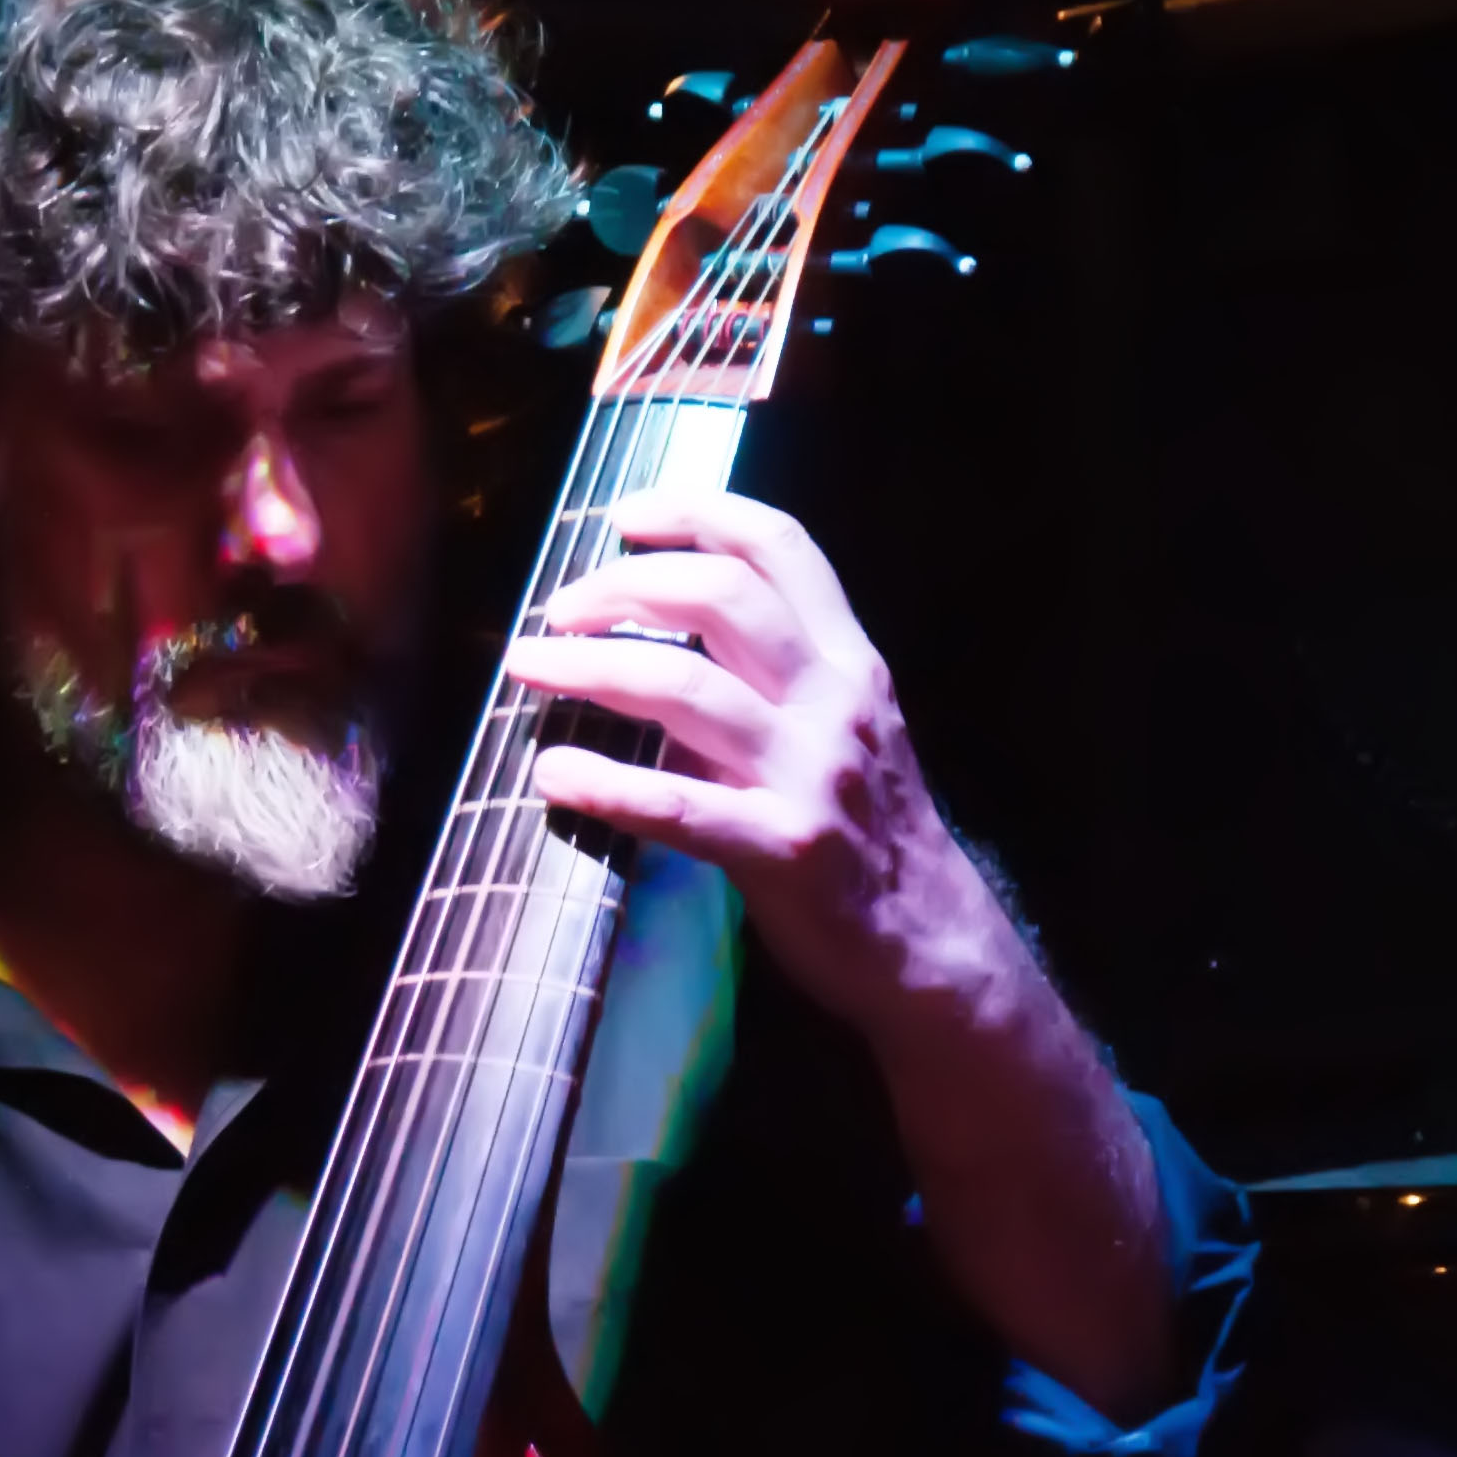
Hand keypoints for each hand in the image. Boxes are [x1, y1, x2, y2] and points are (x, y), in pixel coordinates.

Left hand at [509, 487, 1011, 1040]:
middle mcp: (834, 701)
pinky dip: (607, 784)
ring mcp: (810, 774)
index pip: (778, 546)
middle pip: (721, 597)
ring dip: (590, 667)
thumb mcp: (839, 732)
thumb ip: (769, 680)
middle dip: (624, 586)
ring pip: (686, 687)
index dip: (697, 512)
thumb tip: (652, 641)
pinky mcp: (781, 849)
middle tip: (557, 610)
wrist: (928, 945)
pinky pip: (678, 806)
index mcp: (848, 661)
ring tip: (528, 667)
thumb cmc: (865, 834)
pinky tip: (550, 773)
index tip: (624, 515)